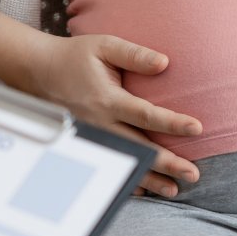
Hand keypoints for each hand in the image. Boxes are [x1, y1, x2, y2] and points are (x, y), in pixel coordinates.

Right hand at [32, 34, 202, 197]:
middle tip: (193, 174)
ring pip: (124, 162)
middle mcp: (99, 122)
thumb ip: (134, 54)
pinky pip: (108, 165)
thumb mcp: (104, 46)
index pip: (145, 114)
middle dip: (166, 163)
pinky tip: (146, 189)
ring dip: (149, 178)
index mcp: (107, 98)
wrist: (39, 71)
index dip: (171, 122)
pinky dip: (126, 180)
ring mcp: (92, 137)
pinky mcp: (86, 143)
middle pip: (137, 147)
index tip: (197, 128)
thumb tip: (165, 63)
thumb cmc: (75, 56)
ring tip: (174, 189)